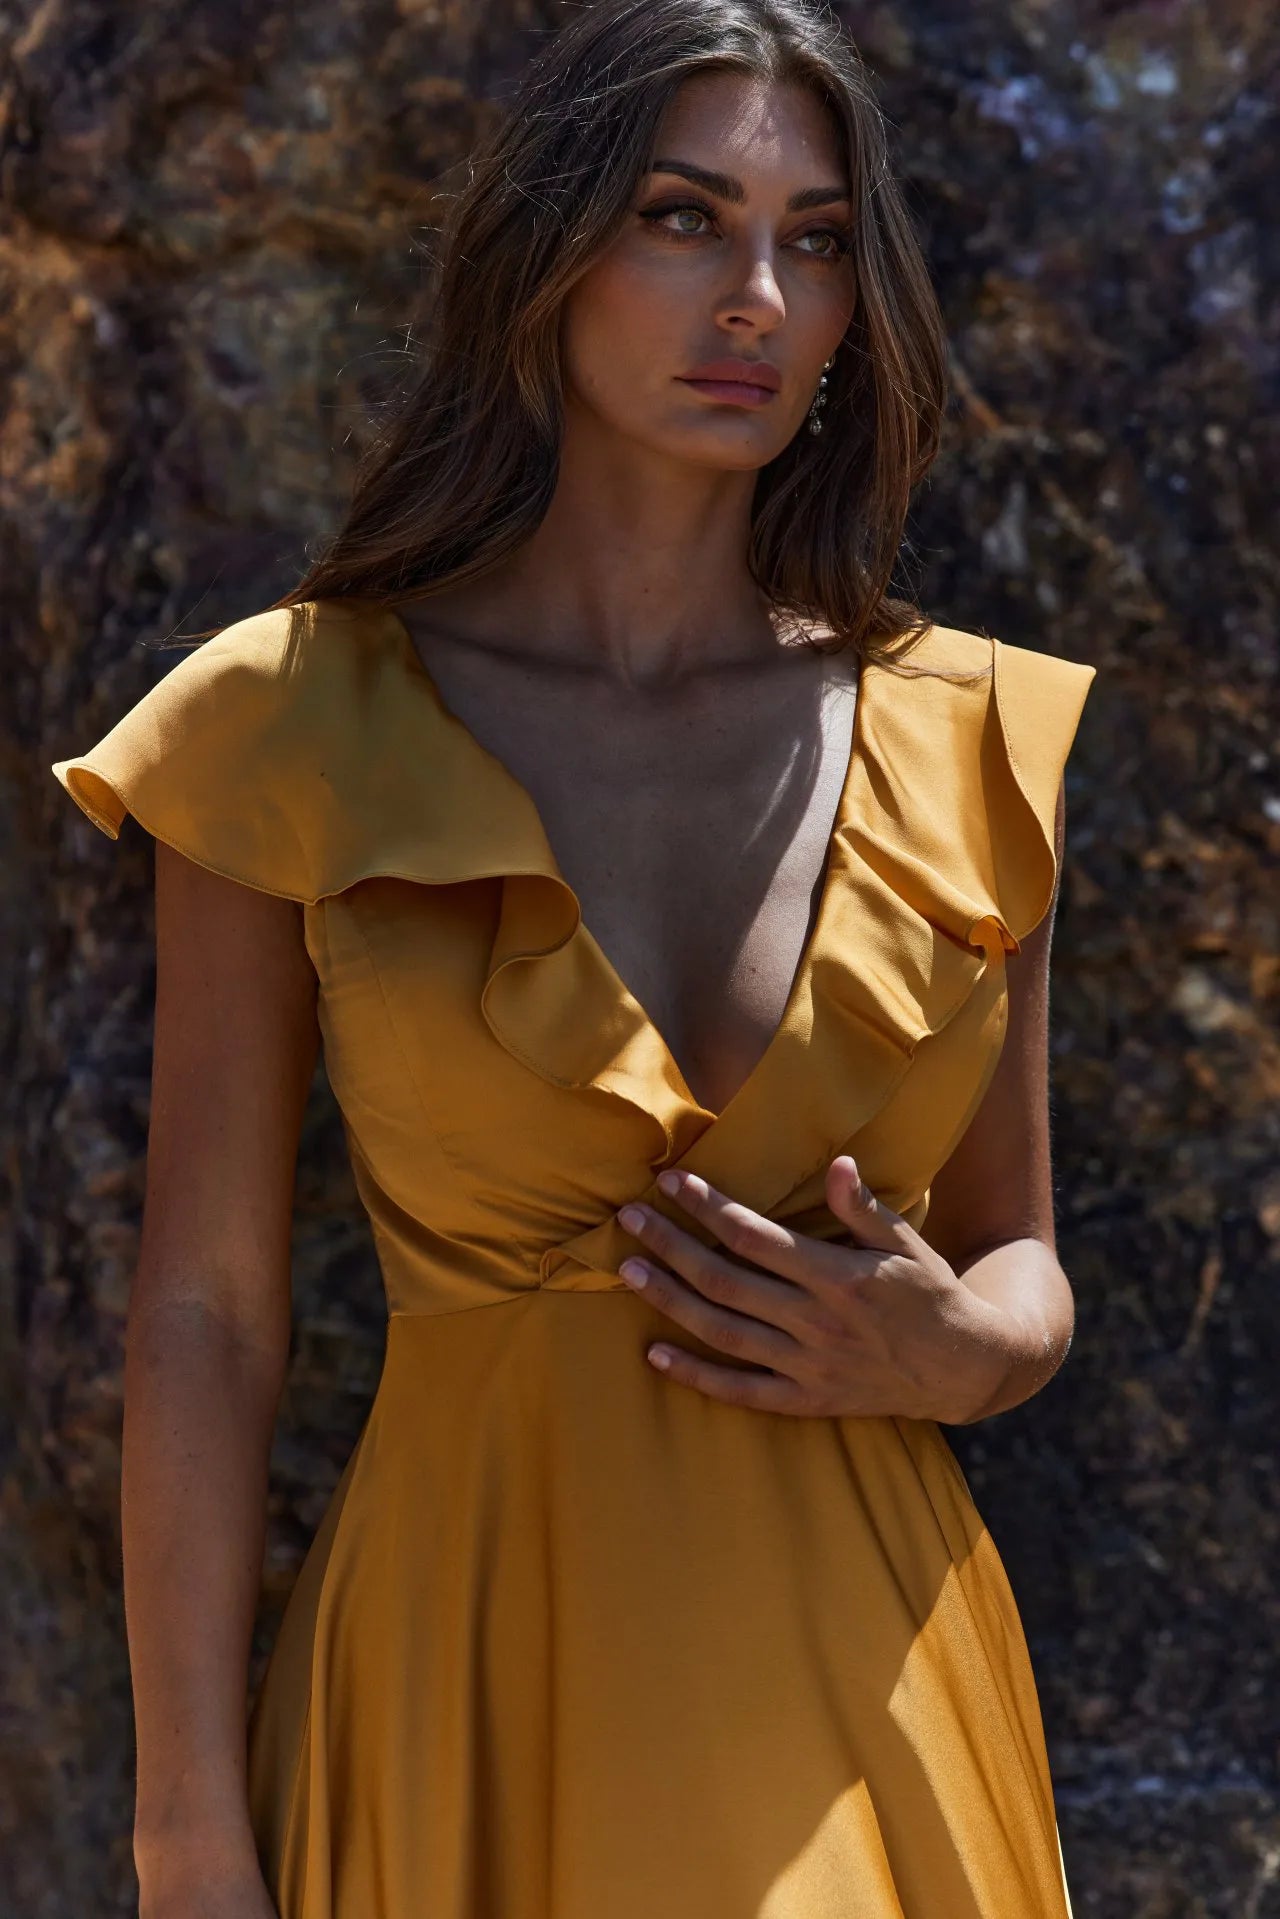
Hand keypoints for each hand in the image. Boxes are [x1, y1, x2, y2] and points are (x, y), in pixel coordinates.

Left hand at [614, 1154, 1032, 1422]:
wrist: (964, 1369)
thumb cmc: (930, 1293)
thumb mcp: (906, 1243)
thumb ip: (864, 1208)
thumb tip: (838, 1164)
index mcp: (837, 1275)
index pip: (754, 1235)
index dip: (707, 1205)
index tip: (671, 1181)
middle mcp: (815, 1320)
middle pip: (724, 1279)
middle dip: (670, 1245)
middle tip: (628, 1217)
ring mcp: (807, 1364)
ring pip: (722, 1331)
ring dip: (670, 1300)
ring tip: (629, 1270)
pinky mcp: (806, 1400)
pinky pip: (740, 1392)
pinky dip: (696, 1375)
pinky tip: (656, 1355)